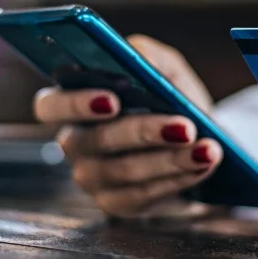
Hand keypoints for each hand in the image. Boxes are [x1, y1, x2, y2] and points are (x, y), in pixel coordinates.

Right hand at [34, 35, 222, 218]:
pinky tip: (202, 165)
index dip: (75, 104)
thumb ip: (148, 55)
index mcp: (74, 103)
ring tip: (208, 148)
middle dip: (142, 132)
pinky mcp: (116, 203)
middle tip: (184, 127)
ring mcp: (92, 178)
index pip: (49, 105)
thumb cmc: (172, 96)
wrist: (201, 136)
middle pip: (91, 142)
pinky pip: (140, 196)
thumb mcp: (164, 67)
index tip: (113, 100)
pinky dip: (175, 179)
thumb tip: (135, 55)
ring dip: (169, 159)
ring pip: (121, 171)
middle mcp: (74, 143)